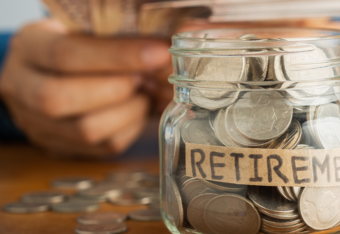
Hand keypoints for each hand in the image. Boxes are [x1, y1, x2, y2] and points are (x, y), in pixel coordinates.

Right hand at [0, 19, 170, 157]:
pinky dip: (132, 126)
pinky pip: (105, 146)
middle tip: (144, 75)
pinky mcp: (64, 147)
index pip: (67, 54)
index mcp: (29, 49)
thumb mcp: (88, 31)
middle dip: (119, 87)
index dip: (117, 56)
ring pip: (87, 129)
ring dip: (129, 109)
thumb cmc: (77, 46)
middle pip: (62, 98)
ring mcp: (40, 124)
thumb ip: (123, 36)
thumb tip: (183, 36)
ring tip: (142, 91)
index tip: (158, 52)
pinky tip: (136, 107)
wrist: (48, 72)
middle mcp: (23, 89)